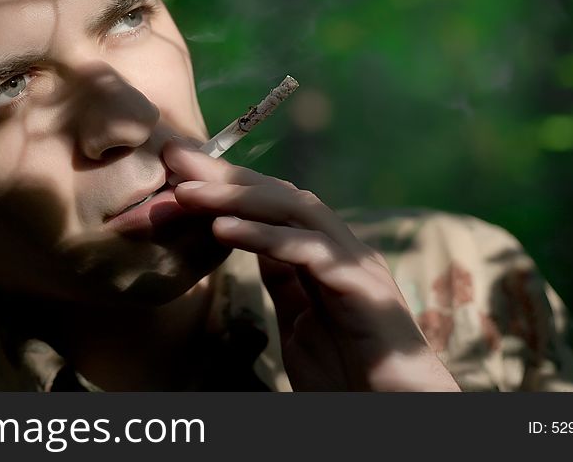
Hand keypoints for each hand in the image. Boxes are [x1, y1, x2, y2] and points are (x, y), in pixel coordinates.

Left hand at [163, 139, 459, 391]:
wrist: (396, 413)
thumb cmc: (351, 375)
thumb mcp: (301, 322)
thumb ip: (283, 281)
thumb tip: (255, 245)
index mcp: (327, 256)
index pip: (273, 206)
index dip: (228, 184)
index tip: (179, 171)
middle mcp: (344, 251)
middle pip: (281, 196)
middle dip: (227, 177)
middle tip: (176, 159)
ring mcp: (356, 266)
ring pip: (296, 212)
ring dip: (238, 198)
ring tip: (189, 193)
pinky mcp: (364, 290)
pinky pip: (310, 252)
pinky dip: (266, 237)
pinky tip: (225, 229)